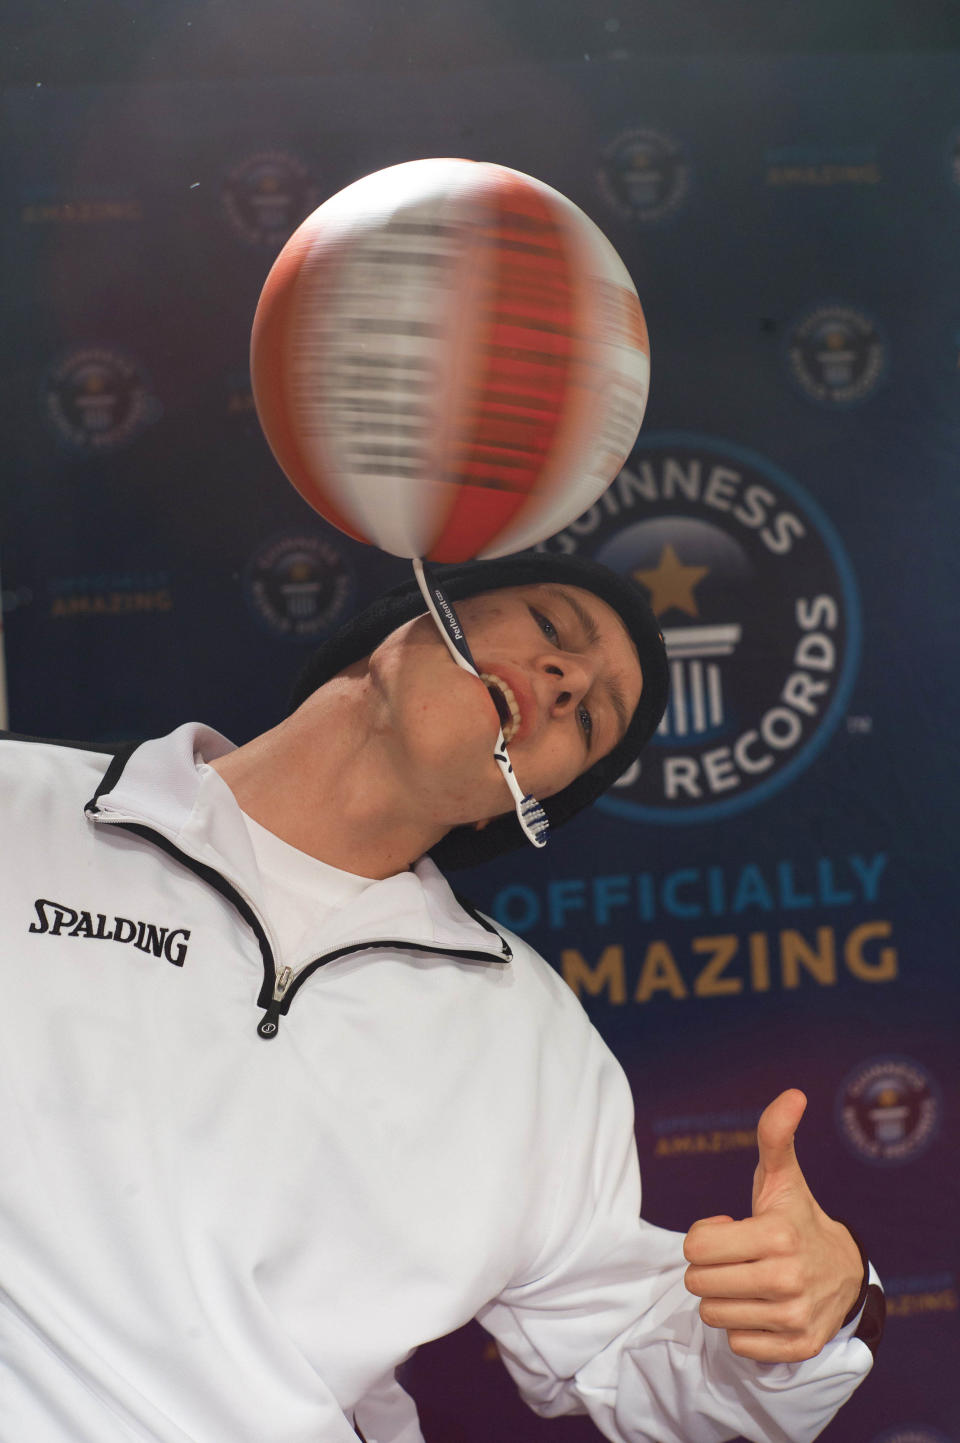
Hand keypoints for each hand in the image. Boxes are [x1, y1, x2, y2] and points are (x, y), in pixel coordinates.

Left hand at [682, 1089, 863, 1362]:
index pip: (695, 1248)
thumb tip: (793, 1094)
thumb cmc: (796, 1218)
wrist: (844, 1271)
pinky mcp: (797, 1348)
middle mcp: (786, 1280)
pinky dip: (743, 1327)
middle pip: (699, 1283)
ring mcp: (793, 1318)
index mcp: (776, 1235)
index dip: (705, 1237)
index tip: (730, 1230)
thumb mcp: (782, 1177)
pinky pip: (737, 1344)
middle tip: (738, 1257)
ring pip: (712, 1315)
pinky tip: (763, 1307)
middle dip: (710, 1268)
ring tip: (749, 1280)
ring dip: (723, 1298)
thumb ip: (775, 1135)